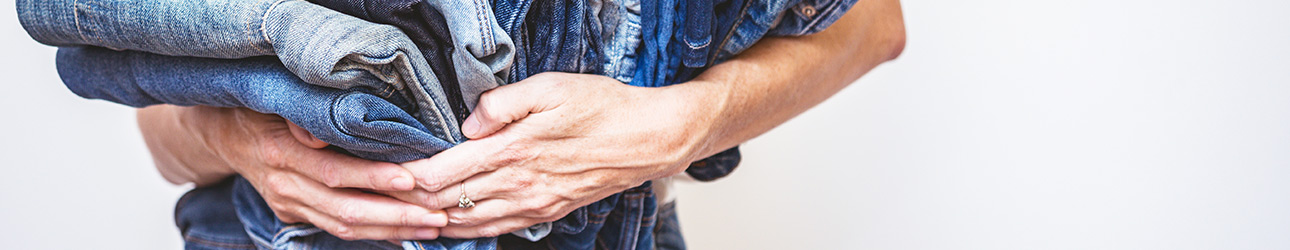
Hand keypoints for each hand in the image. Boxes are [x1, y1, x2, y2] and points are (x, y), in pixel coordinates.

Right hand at [141, 106, 449, 239]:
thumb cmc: (259, 108)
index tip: (413, 180)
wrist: (224, 135)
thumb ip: (300, 116)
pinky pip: (338, 230)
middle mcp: (285, 186)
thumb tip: (317, 132)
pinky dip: (375, 234)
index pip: (334, 172)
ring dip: (393, 229)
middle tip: (438, 215)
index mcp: (280, 154)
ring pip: (345, 227)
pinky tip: (408, 233)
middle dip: (396, 215)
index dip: (373, 179)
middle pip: (346, 210)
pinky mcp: (295, 215)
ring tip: (434, 226)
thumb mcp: (275, 100)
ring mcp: (290, 205)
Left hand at [397, 72, 714, 237]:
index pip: (439, 175)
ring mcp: (531, 204)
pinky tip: (447, 223)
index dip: (403, 178)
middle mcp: (517, 184)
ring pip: (464, 223)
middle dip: (406, 203)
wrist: (648, 140)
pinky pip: (493, 229)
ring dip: (429, 221)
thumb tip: (467, 122)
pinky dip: (462, 229)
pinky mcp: (545, 212)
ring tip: (402, 213)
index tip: (380, 171)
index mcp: (512, 150)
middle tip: (378, 194)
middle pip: (443, 205)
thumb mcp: (552, 86)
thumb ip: (503, 102)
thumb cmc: (602, 106)